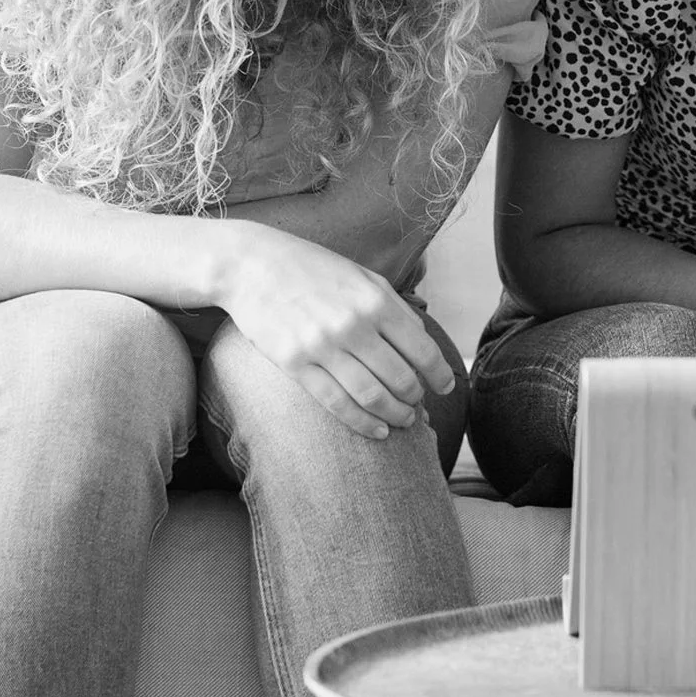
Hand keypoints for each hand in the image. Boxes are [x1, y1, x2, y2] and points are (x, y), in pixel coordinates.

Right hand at [215, 224, 456, 438]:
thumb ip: (393, 306)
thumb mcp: (360, 275)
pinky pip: (336, 403)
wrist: (251, 266)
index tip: (444, 388)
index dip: (438, 375)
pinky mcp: (295, 364)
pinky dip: (362, 423)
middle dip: (416, 400)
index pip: (422, 349)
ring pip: (372, 396)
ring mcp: (322, 346)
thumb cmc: (310, 268)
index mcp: (375, 300)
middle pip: (400, 378)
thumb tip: (423, 339)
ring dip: (395, 416)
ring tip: (402, 422)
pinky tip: (376, 430)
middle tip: (418, 407)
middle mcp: (353, 325)